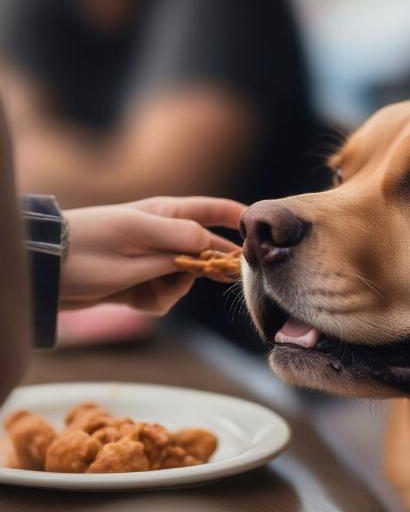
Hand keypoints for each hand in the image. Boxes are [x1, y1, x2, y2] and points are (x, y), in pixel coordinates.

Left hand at [60, 196, 244, 313]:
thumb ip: (178, 239)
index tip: (261, 229)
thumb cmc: (89, 245)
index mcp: (166, 215)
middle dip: (209, 268)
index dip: (238, 218)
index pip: (212, 210)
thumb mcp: (136, 237)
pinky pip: (166, 297)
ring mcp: (154, 262)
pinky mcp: (143, 284)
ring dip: (172, 288)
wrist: (47, 272)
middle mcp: (164, 237)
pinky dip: (155, 301)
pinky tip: (136, 300)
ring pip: (187, 280)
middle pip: (207, 252)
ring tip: (148, 287)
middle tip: (219, 277)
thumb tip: (213, 241)